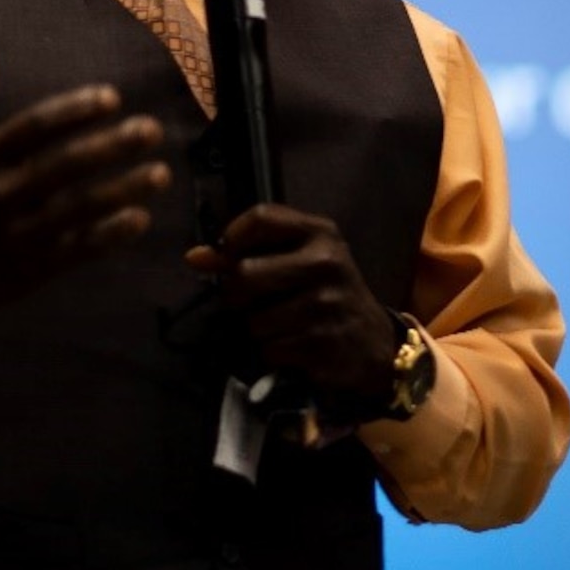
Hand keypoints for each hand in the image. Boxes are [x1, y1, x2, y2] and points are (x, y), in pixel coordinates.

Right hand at [0, 43, 168, 342]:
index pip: (34, 127)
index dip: (75, 110)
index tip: (112, 98)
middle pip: (65, 165)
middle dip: (112, 146)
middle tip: (152, 130)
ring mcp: (13, 235)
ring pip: (78, 209)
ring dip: (123, 189)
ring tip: (160, 173)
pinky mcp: (26, 270)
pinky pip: (76, 250)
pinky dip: (109, 235)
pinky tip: (139, 219)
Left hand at [186, 204, 402, 423]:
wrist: (374, 342)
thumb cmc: (327, 293)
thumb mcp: (300, 261)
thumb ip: (249, 252)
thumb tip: (196, 257)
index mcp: (321, 232)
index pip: (261, 217)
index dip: (233, 238)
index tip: (230, 256)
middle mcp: (326, 262)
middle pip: (245, 273)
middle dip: (237, 295)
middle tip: (250, 301)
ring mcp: (326, 303)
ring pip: (254, 319)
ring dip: (258, 329)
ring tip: (282, 324)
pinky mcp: (323, 341)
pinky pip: (270, 348)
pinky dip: (274, 352)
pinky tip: (294, 345)